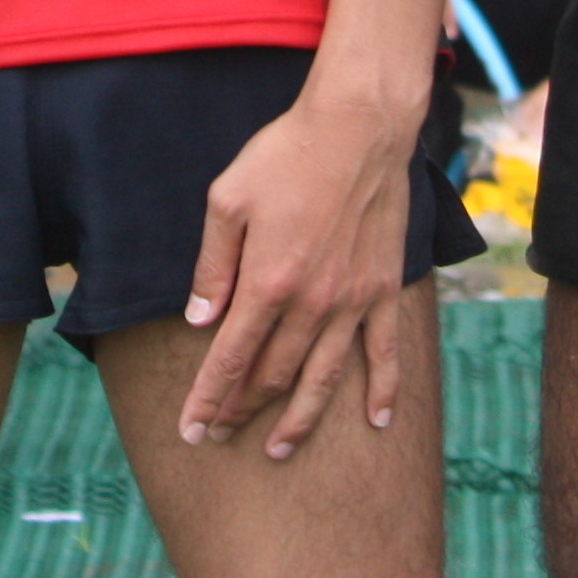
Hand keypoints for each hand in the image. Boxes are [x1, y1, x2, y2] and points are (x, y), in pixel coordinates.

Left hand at [175, 91, 419, 461]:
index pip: (230, 358)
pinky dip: (382, 391)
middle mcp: (312, 303)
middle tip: (221, 434)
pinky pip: (385, 353)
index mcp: (267, 282)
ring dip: (298, 420)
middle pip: (272, 376)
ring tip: (278, 449)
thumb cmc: (286, 156)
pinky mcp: (384, 290)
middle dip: (242, 411)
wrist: (358, 127)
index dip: (209, 399)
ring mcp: (353, 301)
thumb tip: (198, 320)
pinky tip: (377, 421)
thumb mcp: (227, 200)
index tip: (192, 430)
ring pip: (322, 379)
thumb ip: (212, 265)